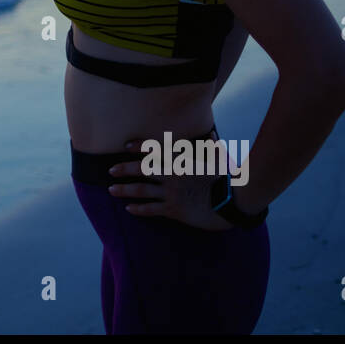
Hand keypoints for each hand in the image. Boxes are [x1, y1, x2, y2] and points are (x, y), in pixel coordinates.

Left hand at [107, 149, 233, 231]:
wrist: (233, 201)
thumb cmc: (227, 177)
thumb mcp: (218, 158)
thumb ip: (210, 145)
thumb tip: (211, 132)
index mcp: (181, 161)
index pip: (155, 151)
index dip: (139, 147)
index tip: (125, 146)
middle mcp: (172, 175)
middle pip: (142, 170)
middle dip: (125, 169)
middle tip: (110, 170)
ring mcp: (172, 193)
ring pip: (142, 191)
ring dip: (125, 190)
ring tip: (111, 190)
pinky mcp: (174, 210)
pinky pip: (152, 209)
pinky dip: (139, 209)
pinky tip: (129, 208)